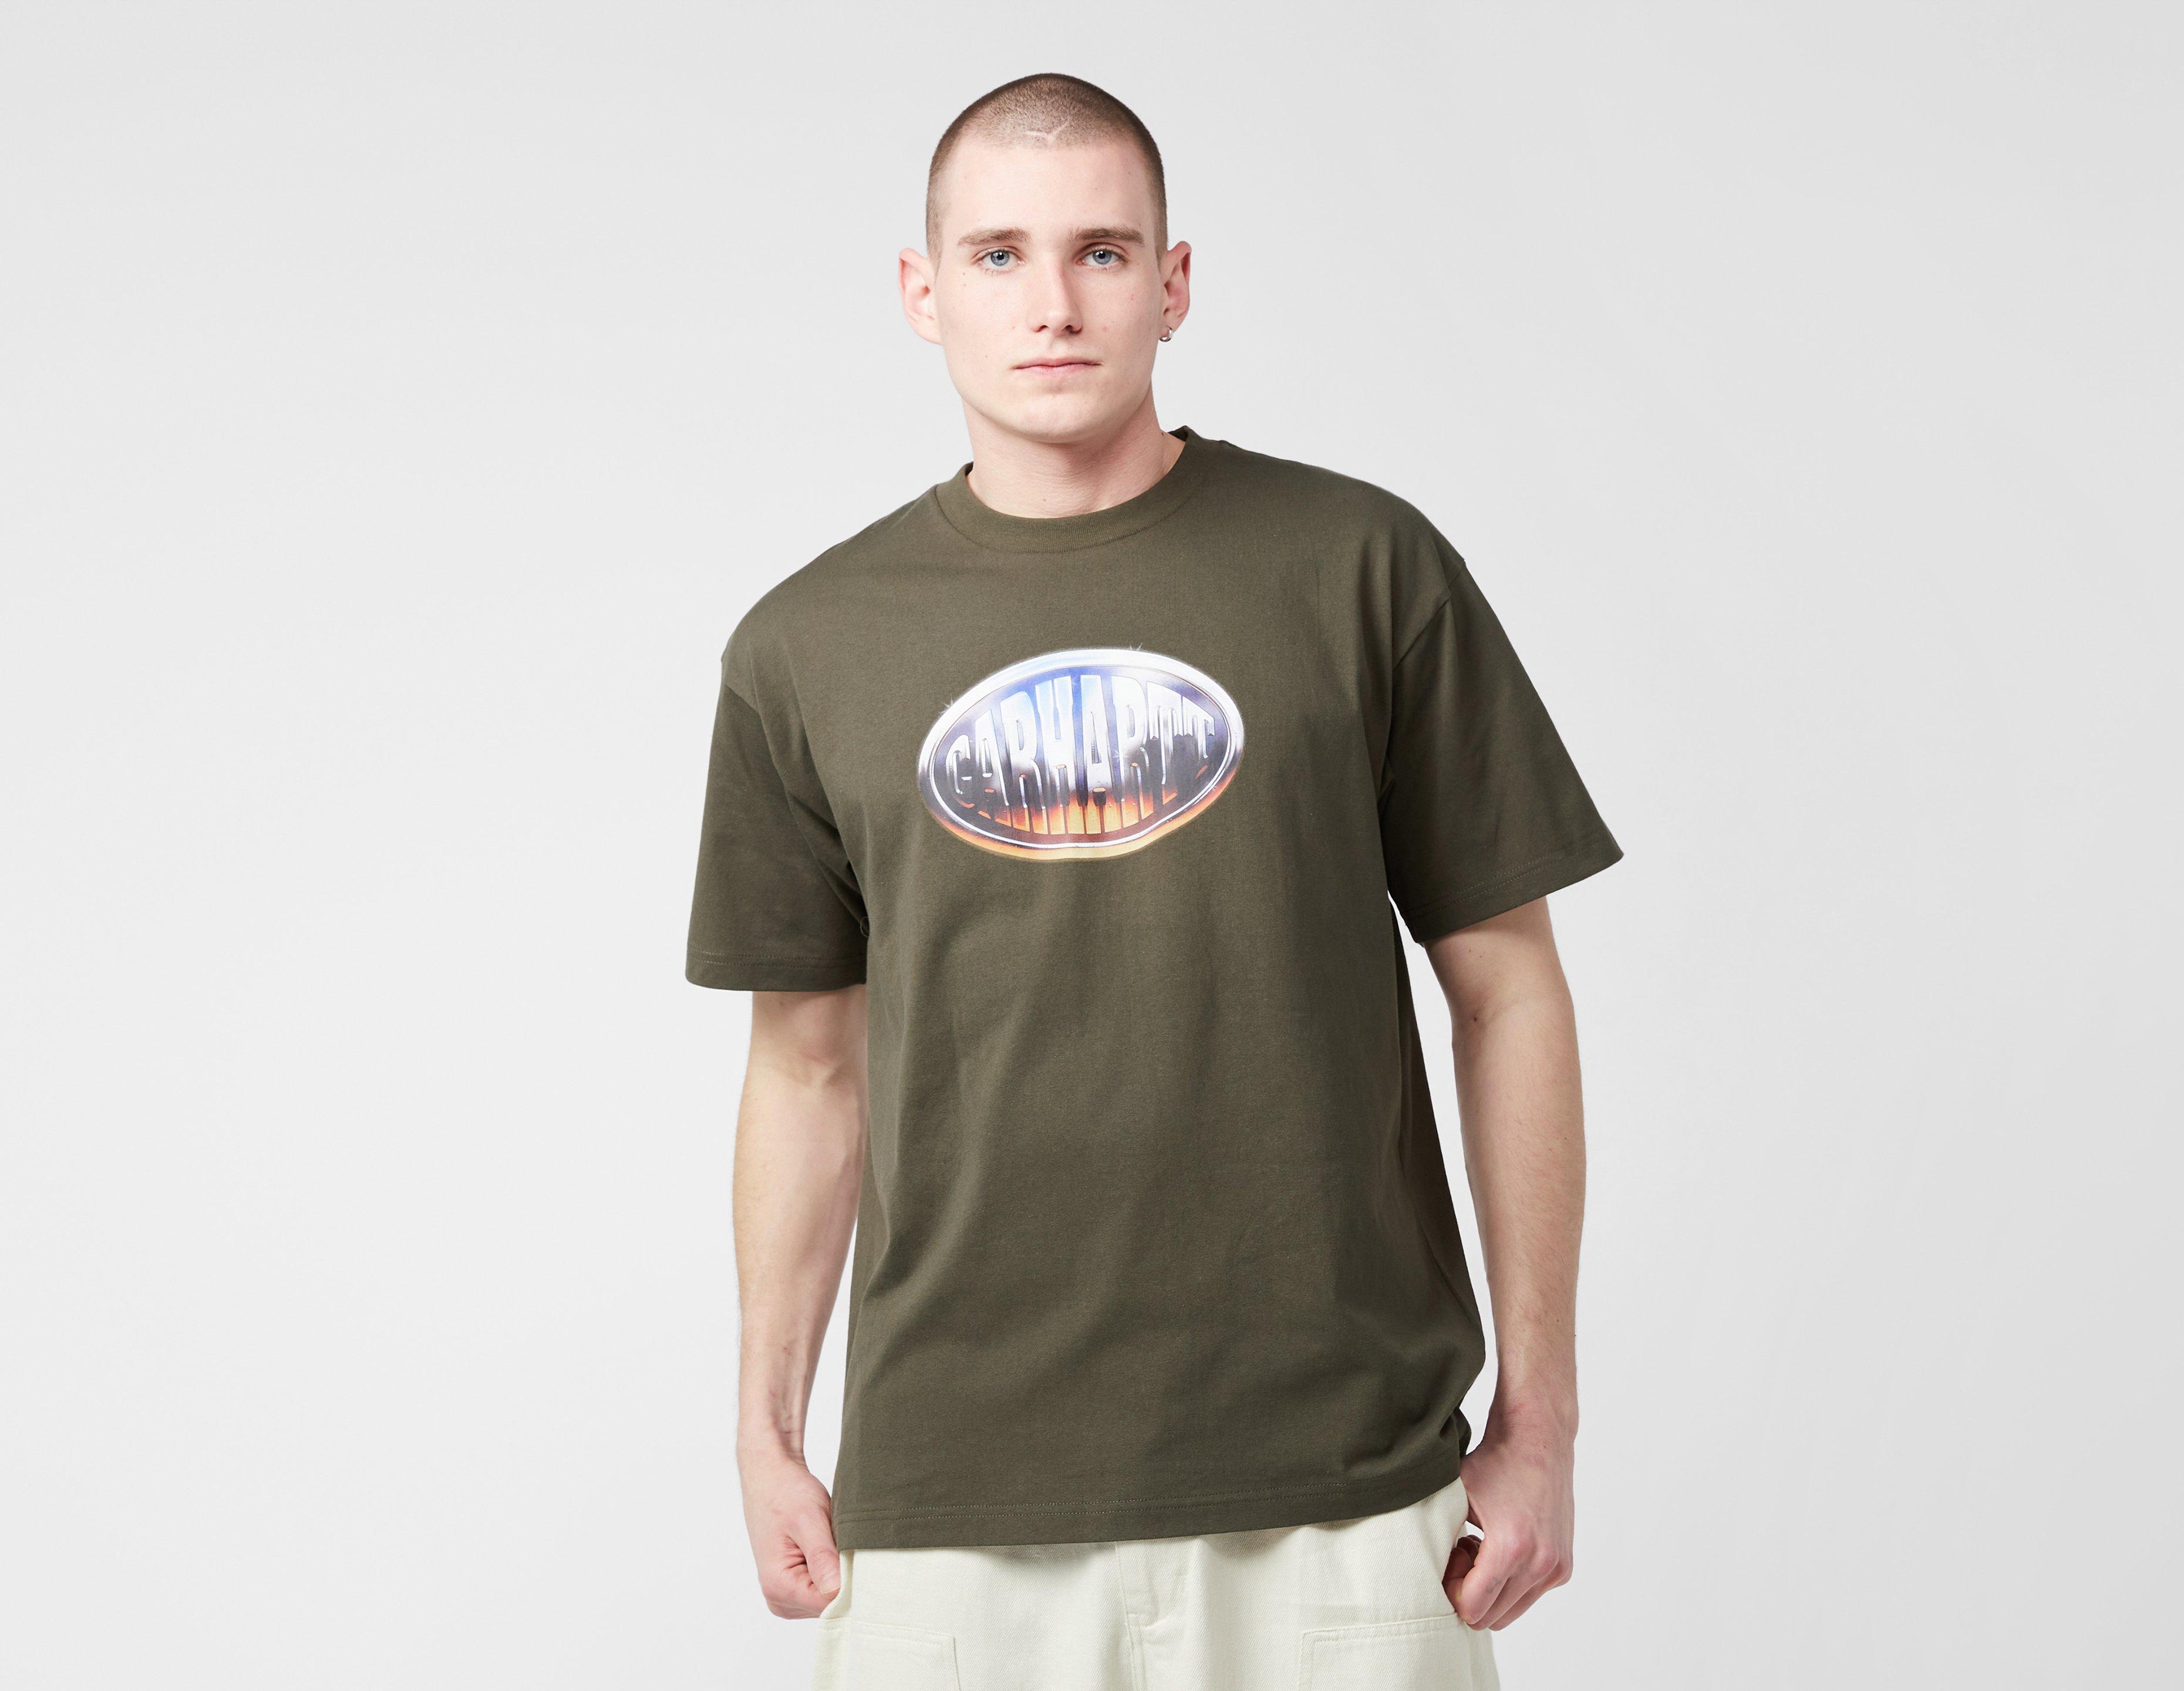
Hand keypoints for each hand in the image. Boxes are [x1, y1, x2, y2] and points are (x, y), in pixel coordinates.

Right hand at [741, 1447, 842, 1617]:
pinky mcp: (794, 1588)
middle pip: (830, 1605)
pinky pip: (824, 1590)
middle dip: (844, 1577)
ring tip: (830, 1542)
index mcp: (779, 1587)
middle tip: (842, 1543)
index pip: (829, 1605)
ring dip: (838, 1572)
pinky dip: (833, 1570)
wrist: (771, 1478)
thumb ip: (821, 1557)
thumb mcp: (809, 1520)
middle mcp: (779, 1600)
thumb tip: (835, 1591)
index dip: (851, 1584)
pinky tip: (826, 1548)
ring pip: (830, 1598)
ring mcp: (786, 1597)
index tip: (858, 1558)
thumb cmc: (786, 1493)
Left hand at [1441, 1421, 1574, 1630]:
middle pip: (1492, 1617)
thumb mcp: (1455, 1498)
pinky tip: (1499, 1545)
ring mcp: (1556, 1568)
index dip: (1451, 1591)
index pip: (1473, 1609)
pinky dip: (1509, 1582)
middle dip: (1470, 1593)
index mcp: (1511, 1549)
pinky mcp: (1563, 1566)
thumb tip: (1422, 1578)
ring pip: (1510, 1612)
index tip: (1449, 1558)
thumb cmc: (1493, 1463)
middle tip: (1462, 1553)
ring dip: (1489, 1590)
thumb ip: (1439, 1541)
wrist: (1539, 1438)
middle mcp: (1540, 1565)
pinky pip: (1528, 1595)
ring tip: (1480, 1548)